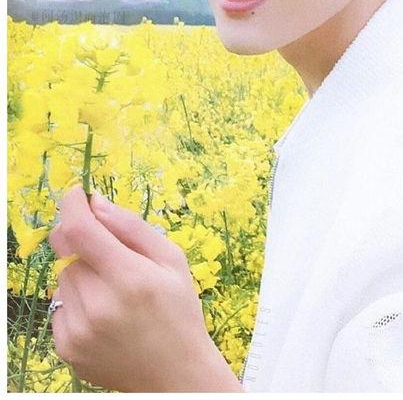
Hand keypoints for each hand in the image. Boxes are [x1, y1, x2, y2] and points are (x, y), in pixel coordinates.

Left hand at [48, 186, 243, 391]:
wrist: (176, 374)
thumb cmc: (178, 310)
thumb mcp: (171, 259)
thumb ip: (131, 227)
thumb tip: (95, 202)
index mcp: (129, 278)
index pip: (79, 230)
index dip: (72, 205)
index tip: (76, 193)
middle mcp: (98, 305)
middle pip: (69, 252)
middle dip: (85, 244)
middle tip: (111, 256)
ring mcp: (79, 330)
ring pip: (63, 277)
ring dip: (82, 274)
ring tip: (113, 292)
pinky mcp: (66, 348)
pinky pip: (59, 304)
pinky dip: (76, 301)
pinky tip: (103, 314)